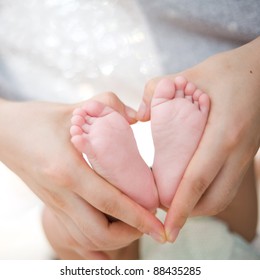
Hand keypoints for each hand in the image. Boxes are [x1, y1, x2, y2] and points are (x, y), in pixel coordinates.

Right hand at [0, 93, 164, 258]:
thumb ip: (109, 105)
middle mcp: (61, 194)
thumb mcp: (74, 108)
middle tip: (148, 221)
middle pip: (98, 233)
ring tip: (134, 224)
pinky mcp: (52, 206)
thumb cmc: (38, 119)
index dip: (138, 217)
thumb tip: (138, 117)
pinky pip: (74, 235)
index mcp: (68, 170)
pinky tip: (110, 234)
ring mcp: (54, 204)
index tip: (159, 226)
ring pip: (86, 239)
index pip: (109, 201)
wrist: (4, 133)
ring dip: (114, 238)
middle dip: (130, 233)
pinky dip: (95, 241)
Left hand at [137, 37, 259, 241]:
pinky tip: (189, 186)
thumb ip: (158, 90)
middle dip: (186, 213)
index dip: (180, 208)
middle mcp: (237, 151)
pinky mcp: (245, 156)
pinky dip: (207, 194)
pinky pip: (226, 186)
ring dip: (196, 206)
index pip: (197, 180)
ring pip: (222, 197)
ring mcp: (244, 156)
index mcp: (224, 133)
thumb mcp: (191, 73)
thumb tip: (139, 116)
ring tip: (173, 203)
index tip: (166, 228)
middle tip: (160, 211)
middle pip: (213, 200)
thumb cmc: (228, 71)